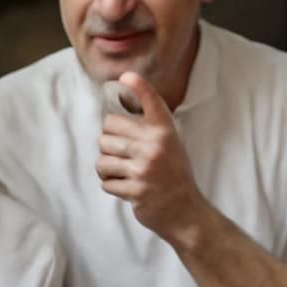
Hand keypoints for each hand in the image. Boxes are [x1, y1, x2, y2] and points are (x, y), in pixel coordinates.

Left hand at [96, 72, 203, 238]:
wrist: (185, 210)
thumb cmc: (172, 173)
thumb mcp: (168, 144)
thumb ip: (147, 129)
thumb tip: (110, 117)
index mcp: (165, 131)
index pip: (151, 102)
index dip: (139, 86)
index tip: (126, 76)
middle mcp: (155, 145)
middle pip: (107, 130)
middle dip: (108, 144)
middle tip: (123, 155)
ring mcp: (145, 168)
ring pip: (102, 158)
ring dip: (107, 168)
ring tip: (123, 172)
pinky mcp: (135, 189)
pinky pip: (105, 182)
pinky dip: (111, 185)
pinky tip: (126, 186)